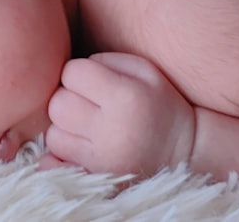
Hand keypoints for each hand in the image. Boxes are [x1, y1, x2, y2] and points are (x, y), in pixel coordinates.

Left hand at [40, 52, 194, 176]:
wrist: (184, 154)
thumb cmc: (160, 105)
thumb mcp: (146, 71)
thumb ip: (107, 60)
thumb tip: (72, 70)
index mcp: (125, 97)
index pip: (71, 73)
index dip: (78, 73)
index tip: (93, 82)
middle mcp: (110, 130)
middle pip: (57, 104)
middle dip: (68, 98)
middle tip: (87, 104)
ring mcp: (100, 159)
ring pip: (54, 135)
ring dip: (65, 128)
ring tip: (87, 127)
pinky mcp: (94, 179)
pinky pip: (54, 165)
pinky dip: (60, 155)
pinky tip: (79, 148)